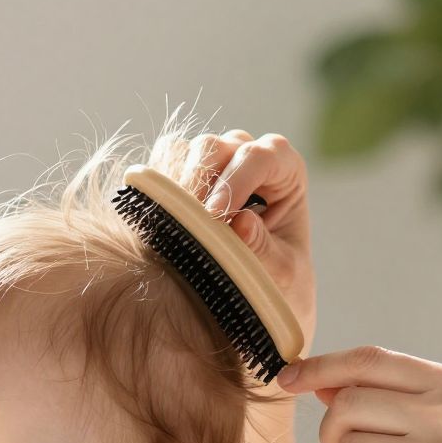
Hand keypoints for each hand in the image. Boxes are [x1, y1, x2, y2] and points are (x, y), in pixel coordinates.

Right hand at [167, 130, 316, 343]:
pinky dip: (156, 189)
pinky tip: (160, 223)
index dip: (235, 181)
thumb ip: (265, 249)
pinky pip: (161, 165)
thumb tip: (241, 223)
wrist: (262, 294)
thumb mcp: (283, 273)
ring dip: (174, 187)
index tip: (215, 218)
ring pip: (183, 151)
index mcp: (285, 167)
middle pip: (215, 147)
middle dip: (198, 184)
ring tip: (173, 227)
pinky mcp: (183, 174)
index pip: (259, 157)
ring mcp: (212, 162)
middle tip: (187, 226)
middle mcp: (247, 156)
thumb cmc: (282, 279)